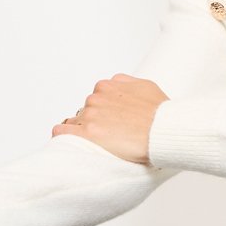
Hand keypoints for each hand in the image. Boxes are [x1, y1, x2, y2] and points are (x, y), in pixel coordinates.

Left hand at [52, 73, 169, 164]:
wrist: (163, 132)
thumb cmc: (160, 114)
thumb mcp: (146, 86)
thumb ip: (126, 82)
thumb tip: (116, 83)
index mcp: (107, 86)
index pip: (95, 98)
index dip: (102, 112)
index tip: (109, 122)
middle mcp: (96, 98)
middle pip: (84, 111)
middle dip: (93, 122)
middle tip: (108, 135)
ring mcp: (90, 115)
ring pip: (73, 122)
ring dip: (81, 131)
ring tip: (95, 143)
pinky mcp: (87, 134)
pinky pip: (62, 132)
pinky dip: (64, 136)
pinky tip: (70, 143)